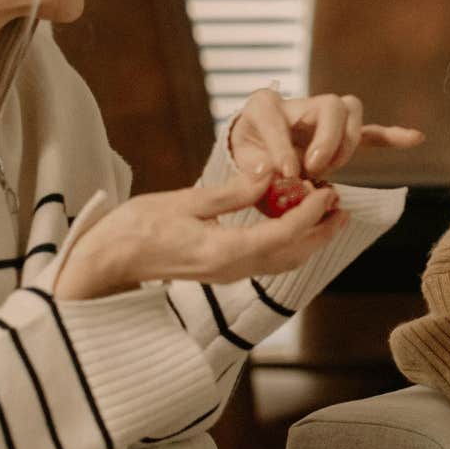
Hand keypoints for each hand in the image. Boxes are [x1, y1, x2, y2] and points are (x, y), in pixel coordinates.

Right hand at [54, 168, 346, 299]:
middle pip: (292, 255)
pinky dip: (287, 244)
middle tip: (342, 206)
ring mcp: (226, 274)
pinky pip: (266, 261)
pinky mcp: (220, 271)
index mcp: (224, 251)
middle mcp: (231, 269)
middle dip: (321, 232)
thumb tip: (269, 174)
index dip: (311, 214)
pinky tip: (290, 225)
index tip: (328, 192)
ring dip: (309, 240)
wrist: (106, 263)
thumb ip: (231, 192)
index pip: (283, 234)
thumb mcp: (184, 201)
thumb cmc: (135, 228)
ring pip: (282, 262)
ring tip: (326, 217)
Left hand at [228, 89, 424, 179]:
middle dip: (328, 139)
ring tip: (329, 169)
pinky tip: (415, 138)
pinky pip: (370, 132)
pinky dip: (390, 136)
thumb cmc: (246, 157)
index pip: (276, 118)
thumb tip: (272, 174)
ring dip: (347, 143)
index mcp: (263, 105)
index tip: (287, 175)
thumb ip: (251, 171)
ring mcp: (322, 117)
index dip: (282, 148)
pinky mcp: (339, 134)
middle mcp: (297, 103)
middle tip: (314, 168)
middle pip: (330, 104)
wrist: (251, 153)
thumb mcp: (239, 163)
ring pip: (350, 111)